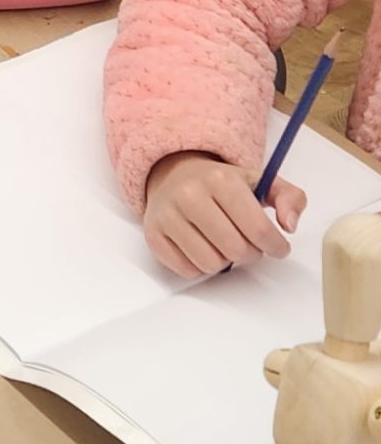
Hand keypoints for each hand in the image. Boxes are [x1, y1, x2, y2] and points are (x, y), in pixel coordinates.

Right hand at [142, 151, 303, 277]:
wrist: (172, 174)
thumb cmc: (221, 184)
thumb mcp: (261, 181)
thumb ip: (290, 198)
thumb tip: (289, 225)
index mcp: (221, 179)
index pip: (258, 228)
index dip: (276, 246)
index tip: (278, 247)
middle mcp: (189, 195)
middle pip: (236, 250)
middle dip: (251, 254)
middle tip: (249, 245)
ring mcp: (167, 215)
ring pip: (211, 264)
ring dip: (225, 261)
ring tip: (224, 245)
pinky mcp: (153, 235)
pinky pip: (187, 270)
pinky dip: (200, 266)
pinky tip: (202, 247)